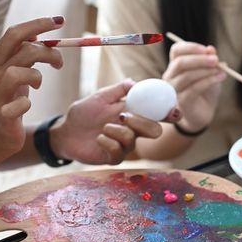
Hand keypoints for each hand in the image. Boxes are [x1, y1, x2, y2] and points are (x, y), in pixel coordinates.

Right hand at [0, 16, 64, 161]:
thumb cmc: (8, 101)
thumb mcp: (14, 74)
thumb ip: (22, 55)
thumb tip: (38, 34)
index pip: (14, 34)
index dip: (37, 24)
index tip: (59, 21)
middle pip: (22, 51)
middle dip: (48, 52)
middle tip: (59, 63)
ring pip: (17, 73)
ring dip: (36, 76)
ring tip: (39, 84)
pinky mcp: (3, 117)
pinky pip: (18, 105)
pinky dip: (27, 103)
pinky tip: (27, 105)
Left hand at [50, 80, 170, 164]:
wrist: (66, 132)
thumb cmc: (83, 114)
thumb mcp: (100, 97)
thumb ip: (118, 89)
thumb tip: (135, 83)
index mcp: (133, 114)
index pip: (156, 115)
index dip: (169, 114)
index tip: (174, 112)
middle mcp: (133, 130)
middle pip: (154, 130)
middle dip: (142, 122)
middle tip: (124, 116)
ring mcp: (124, 145)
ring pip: (132, 139)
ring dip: (116, 130)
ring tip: (102, 127)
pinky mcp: (114, 158)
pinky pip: (118, 151)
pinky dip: (107, 141)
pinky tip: (98, 138)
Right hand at [163, 41, 226, 131]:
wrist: (204, 112)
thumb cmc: (205, 90)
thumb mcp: (211, 72)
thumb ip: (210, 60)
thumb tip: (211, 49)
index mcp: (176, 65)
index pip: (176, 50)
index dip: (191, 47)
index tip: (207, 50)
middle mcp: (170, 76)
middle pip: (180, 63)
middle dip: (199, 60)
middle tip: (216, 60)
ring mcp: (173, 90)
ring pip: (187, 76)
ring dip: (206, 71)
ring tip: (221, 71)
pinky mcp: (181, 102)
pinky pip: (194, 88)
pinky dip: (209, 81)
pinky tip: (220, 78)